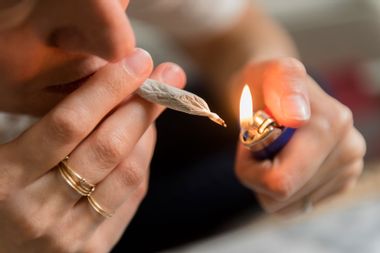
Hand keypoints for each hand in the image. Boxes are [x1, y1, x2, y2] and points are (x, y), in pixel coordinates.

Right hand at [0, 48, 185, 251]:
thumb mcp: (2, 160)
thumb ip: (45, 131)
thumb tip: (107, 93)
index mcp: (6, 178)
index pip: (68, 123)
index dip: (108, 88)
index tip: (138, 62)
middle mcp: (39, 210)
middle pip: (108, 147)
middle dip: (143, 106)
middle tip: (169, 78)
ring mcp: (69, 237)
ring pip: (127, 173)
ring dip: (148, 133)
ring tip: (153, 108)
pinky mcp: (92, 251)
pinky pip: (130, 198)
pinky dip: (142, 163)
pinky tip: (142, 143)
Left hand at [234, 58, 365, 214]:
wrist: (273, 88)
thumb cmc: (264, 82)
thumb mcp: (266, 73)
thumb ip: (282, 86)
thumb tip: (297, 117)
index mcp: (333, 125)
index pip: (280, 182)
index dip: (251, 168)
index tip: (248, 142)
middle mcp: (349, 149)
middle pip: (283, 197)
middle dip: (258, 174)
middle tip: (257, 144)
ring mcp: (348, 168)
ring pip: (288, 206)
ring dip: (268, 181)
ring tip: (271, 149)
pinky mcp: (341, 182)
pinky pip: (296, 206)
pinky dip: (281, 187)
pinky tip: (284, 161)